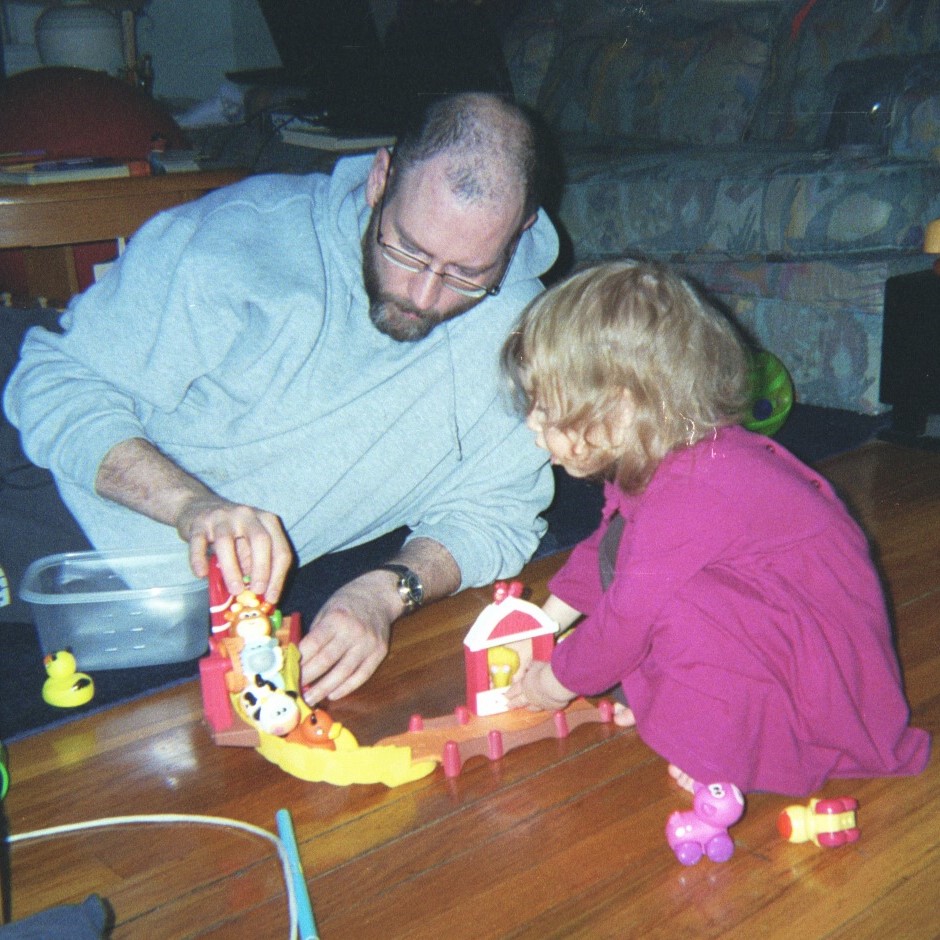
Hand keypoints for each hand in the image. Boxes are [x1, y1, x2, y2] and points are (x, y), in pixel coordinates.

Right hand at [175, 495, 292, 602]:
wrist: (198, 506)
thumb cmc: (230, 531)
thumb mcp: (248, 544)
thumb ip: (255, 563)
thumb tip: (259, 594)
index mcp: (266, 521)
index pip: (280, 549)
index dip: (278, 576)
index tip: (271, 597)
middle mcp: (247, 515)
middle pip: (260, 540)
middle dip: (261, 569)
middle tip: (257, 591)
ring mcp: (222, 516)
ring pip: (226, 542)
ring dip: (232, 569)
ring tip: (234, 590)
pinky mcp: (199, 522)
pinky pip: (198, 542)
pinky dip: (199, 560)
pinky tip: (201, 575)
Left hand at [298, 571, 400, 703]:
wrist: (380, 595)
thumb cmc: (349, 602)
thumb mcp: (327, 609)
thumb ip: (315, 633)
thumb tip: (299, 658)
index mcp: (337, 618)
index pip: (314, 644)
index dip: (300, 660)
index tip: (288, 671)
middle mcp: (353, 632)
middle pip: (326, 660)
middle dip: (308, 677)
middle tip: (295, 690)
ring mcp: (368, 644)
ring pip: (344, 672)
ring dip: (325, 688)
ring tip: (310, 699)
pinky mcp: (379, 653)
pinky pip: (362, 675)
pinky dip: (346, 687)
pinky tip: (333, 694)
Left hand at [505, 660, 574, 712]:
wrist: (556, 685)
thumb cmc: (544, 672)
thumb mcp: (536, 664)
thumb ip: (531, 666)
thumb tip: (528, 666)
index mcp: (524, 685)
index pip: (514, 690)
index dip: (509, 693)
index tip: (505, 696)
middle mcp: (530, 697)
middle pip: (519, 702)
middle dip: (513, 704)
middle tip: (508, 706)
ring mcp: (540, 704)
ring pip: (533, 708)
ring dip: (529, 707)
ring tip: (527, 708)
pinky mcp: (552, 708)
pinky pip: (547, 708)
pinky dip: (546, 707)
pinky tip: (547, 707)